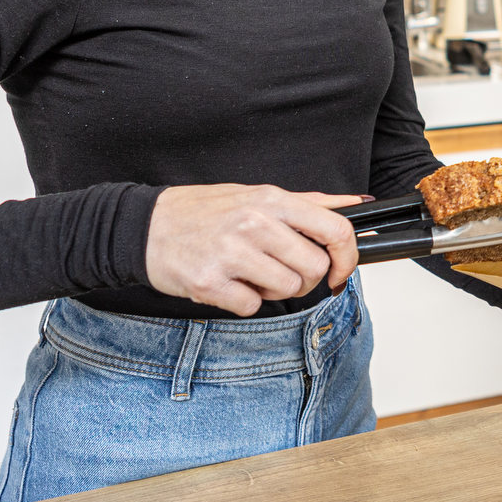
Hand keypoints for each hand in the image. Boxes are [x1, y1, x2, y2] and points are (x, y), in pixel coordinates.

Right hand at [145, 184, 362, 316]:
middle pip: (315, 268)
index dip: (348, 257)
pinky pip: (252, 306)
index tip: (341, 271)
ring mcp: (231, 253)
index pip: (336, 229)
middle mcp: (255, 223)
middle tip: (281, 270)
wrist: (144, 226)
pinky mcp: (209, 283)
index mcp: (272, 200)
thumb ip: (310, 203)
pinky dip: (244, 301)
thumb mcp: (258, 195)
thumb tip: (357, 204)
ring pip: (288, 290)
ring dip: (273, 290)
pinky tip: (228, 282)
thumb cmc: (204, 211)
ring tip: (249, 273)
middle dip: (305, 278)